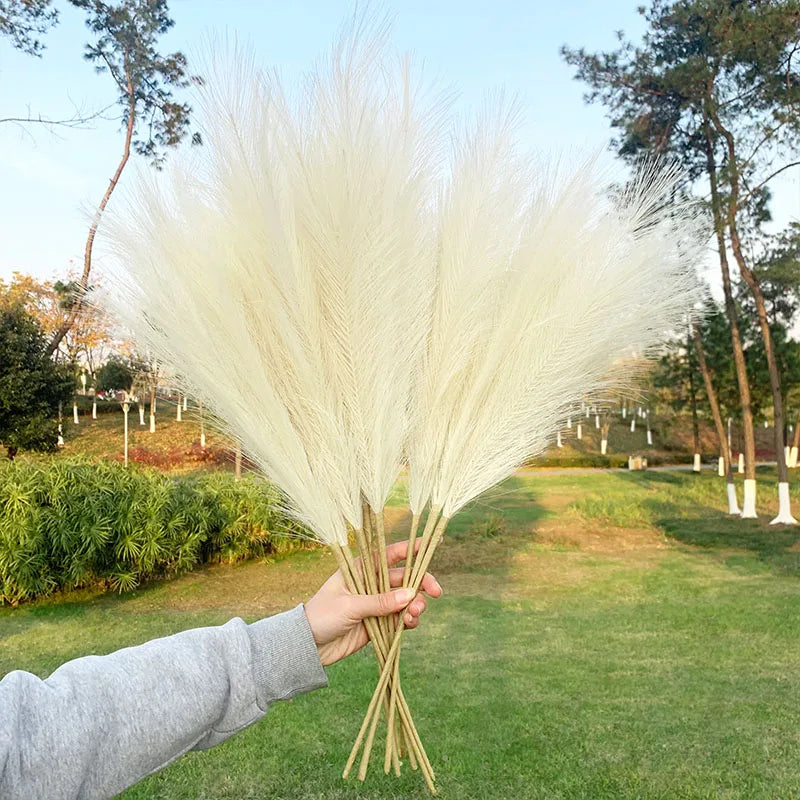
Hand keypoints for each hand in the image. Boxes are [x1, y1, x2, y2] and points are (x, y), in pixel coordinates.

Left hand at [304, 540, 442, 666]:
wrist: (309, 646)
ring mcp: (377, 604)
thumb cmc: (322, 616)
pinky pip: (401, 619)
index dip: (411, 548)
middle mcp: (372, 583)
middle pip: (405, 578)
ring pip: (406, 600)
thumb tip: (411, 595)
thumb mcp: (350, 605)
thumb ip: (380, 601)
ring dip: (415, 606)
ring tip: (413, 616)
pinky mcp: (379, 623)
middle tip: (436, 592)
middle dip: (422, 584)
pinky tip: (409, 624)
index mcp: (361, 569)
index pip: (390, 554)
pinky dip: (409, 620)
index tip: (431, 545)